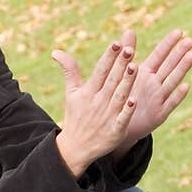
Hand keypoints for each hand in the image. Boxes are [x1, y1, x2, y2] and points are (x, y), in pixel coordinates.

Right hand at [51, 38, 139, 178]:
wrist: (75, 148)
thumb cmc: (75, 117)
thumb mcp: (71, 93)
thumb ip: (69, 71)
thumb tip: (55, 51)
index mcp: (89, 92)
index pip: (100, 70)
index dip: (109, 57)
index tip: (117, 43)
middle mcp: (98, 102)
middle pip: (112, 80)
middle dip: (120, 65)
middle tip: (130, 49)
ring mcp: (107, 116)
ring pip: (119, 96)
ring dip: (126, 82)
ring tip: (135, 66)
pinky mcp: (115, 130)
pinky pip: (122, 119)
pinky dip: (127, 111)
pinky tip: (134, 100)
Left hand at [111, 27, 191, 157]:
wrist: (119, 125)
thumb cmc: (122, 97)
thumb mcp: (123, 74)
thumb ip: (127, 52)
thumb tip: (129, 29)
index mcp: (146, 73)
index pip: (159, 55)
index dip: (168, 43)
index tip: (179, 31)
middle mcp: (155, 84)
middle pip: (169, 66)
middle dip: (179, 53)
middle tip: (190, 40)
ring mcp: (158, 98)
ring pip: (171, 81)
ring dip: (181, 69)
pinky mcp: (159, 114)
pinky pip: (169, 103)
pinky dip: (177, 95)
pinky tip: (185, 86)